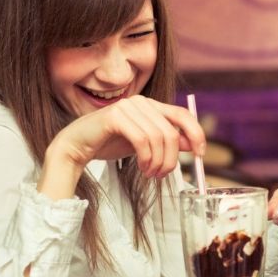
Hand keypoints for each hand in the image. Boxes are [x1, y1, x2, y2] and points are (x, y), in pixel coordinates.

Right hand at [39, 96, 205, 198]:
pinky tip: (143, 169)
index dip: (197, 133)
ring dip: (158, 162)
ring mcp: (128, 106)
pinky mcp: (115, 116)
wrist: (77, 146)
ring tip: (151, 174)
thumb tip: (191, 144)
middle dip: (172, 159)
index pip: (183, 114)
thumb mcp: (144, 143)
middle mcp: (141, 102)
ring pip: (159, 138)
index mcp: (150, 105)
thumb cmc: (109, 143)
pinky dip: (147, 158)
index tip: (201, 154)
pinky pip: (142, 140)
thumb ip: (166, 140)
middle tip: (163, 175)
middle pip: (172, 131)